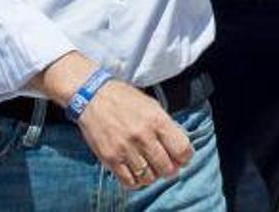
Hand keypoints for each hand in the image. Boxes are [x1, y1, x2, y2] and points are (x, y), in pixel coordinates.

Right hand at [75, 80, 192, 190]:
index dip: (185, 157)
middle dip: (170, 170)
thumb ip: (167, 126)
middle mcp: (143, 137)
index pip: (182, 150)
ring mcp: (126, 149)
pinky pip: (129, 182)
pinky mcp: (110, 159)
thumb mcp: (153, 106)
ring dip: (153, 176)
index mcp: (158, 121)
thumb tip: (179, 148)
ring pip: (149, 178)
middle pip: (167, 168)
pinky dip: (136, 182)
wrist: (93, 97)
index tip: (182, 158)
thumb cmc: (125, 100)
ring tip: (150, 168)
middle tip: (167, 166)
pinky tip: (136, 173)